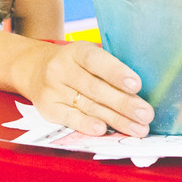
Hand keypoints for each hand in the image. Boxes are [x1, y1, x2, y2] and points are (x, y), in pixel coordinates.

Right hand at [32, 41, 152, 136]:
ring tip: (138, 128)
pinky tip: (103, 130)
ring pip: (88, 106)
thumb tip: (139, 93)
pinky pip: (69, 119)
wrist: (34, 69)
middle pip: (96, 89)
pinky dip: (86, 125)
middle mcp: (62, 69)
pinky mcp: (47, 108)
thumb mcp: (88, 56)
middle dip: (124, 103)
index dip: (116, 73)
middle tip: (146, 115)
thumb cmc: (75, 65)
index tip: (137, 85)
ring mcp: (53, 90)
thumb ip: (109, 69)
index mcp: (76, 52)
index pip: (96, 60)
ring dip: (116, 120)